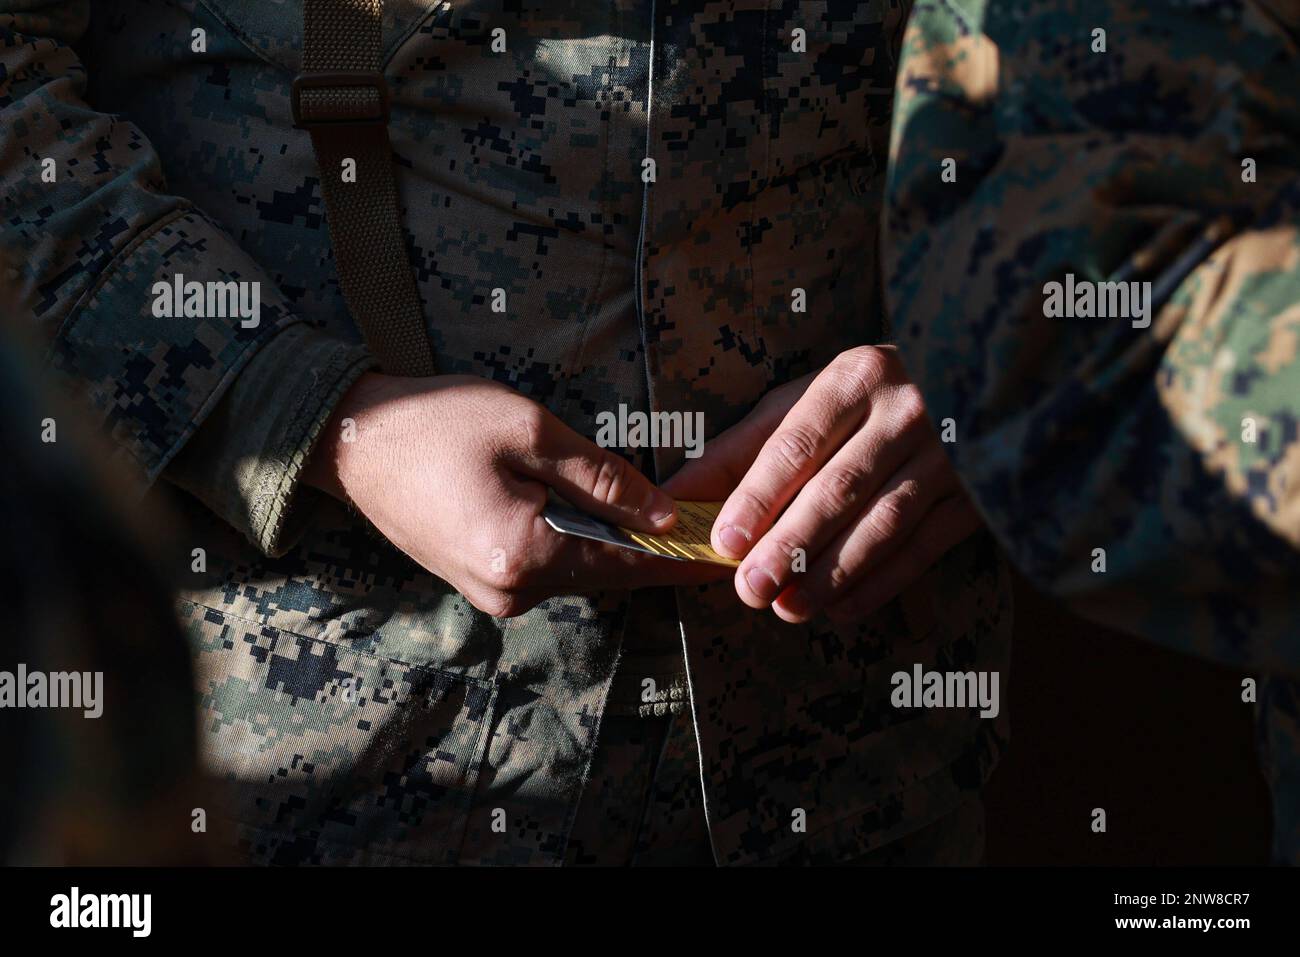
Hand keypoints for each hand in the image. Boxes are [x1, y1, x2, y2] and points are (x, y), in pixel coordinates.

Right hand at [304, 372, 728, 616]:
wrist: (350, 440)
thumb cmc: (435, 422)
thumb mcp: (529, 430)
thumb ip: (603, 478)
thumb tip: (663, 515)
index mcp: (524, 554)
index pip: (627, 564)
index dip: (680, 559)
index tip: (726, 557)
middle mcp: (509, 590)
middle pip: (605, 574)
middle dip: (654, 553)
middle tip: (704, 528)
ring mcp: (490, 592)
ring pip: (577, 572)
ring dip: (617, 548)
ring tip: (664, 522)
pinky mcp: (478, 580)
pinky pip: (547, 567)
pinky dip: (580, 545)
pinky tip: (604, 521)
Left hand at [664, 346, 980, 622]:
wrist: (976, 380)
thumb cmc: (864, 398)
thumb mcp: (803, 402)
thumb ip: (739, 450)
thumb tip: (675, 496)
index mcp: (854, 376)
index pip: (797, 443)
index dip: (759, 497)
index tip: (724, 542)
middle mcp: (906, 409)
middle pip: (839, 487)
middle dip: (791, 545)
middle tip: (750, 589)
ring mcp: (949, 452)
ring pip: (884, 522)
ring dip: (832, 573)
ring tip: (788, 608)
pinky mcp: (978, 492)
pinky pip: (924, 547)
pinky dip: (881, 583)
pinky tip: (842, 609)